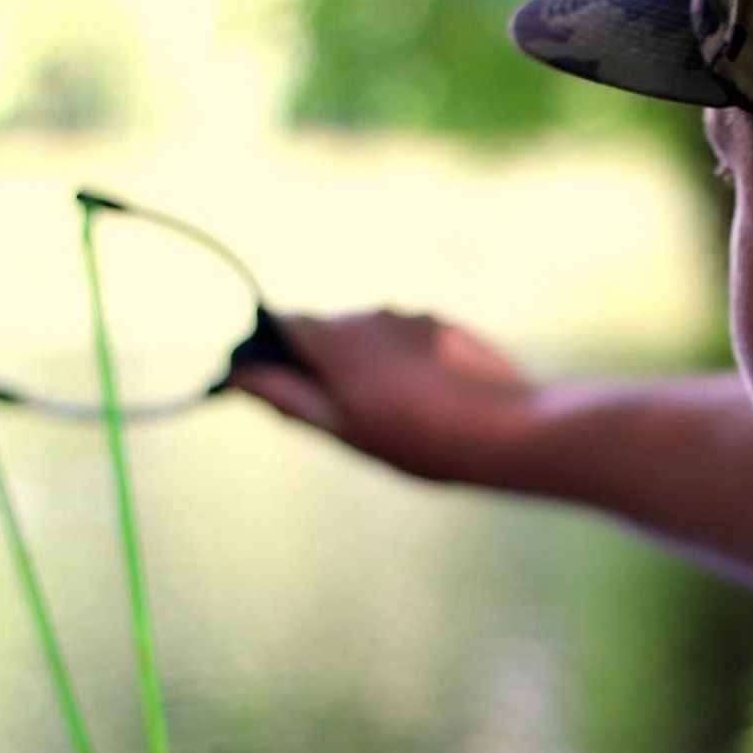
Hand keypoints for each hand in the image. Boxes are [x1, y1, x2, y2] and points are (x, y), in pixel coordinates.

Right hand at [227, 309, 535, 484]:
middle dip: (324, 362)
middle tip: (346, 412)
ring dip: (368, 361)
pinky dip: (405, 360)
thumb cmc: (422, 439)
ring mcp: (412, 315)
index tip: (276, 384)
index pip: (281, 323)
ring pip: (370, 333)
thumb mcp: (347, 430)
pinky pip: (408, 336)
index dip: (272, 351)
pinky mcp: (446, 324)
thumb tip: (240, 377)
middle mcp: (370, 313)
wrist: (511, 430)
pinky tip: (429, 397)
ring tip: (397, 411)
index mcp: (337, 337)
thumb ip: (291, 398)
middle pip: (327, 328)